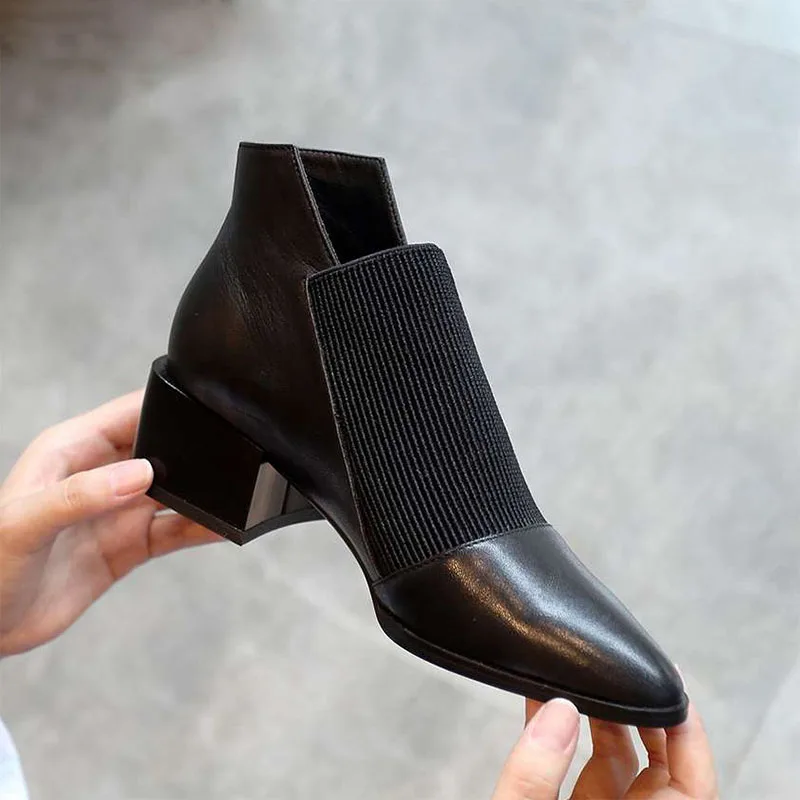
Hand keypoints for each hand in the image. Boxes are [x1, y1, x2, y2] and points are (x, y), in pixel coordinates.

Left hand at [0, 390, 219, 655]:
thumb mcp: (22, 524)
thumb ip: (80, 495)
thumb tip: (142, 474)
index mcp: (72, 451)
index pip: (130, 414)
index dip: (167, 407)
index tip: (206, 409)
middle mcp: (101, 475)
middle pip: (162, 451)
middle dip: (195, 451)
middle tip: (230, 456)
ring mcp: (117, 512)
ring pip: (174, 492)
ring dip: (202, 493)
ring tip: (234, 493)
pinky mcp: (128, 547)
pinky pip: (174, 531)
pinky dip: (200, 528)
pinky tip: (223, 526)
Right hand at [492, 699, 716, 799]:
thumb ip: (535, 777)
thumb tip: (558, 710)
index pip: (693, 793)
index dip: (691, 740)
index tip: (670, 691)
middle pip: (656, 773)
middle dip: (637, 718)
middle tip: (615, 673)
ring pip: (615, 771)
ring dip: (596, 722)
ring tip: (575, 681)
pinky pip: (578, 777)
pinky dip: (563, 740)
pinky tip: (541, 707)